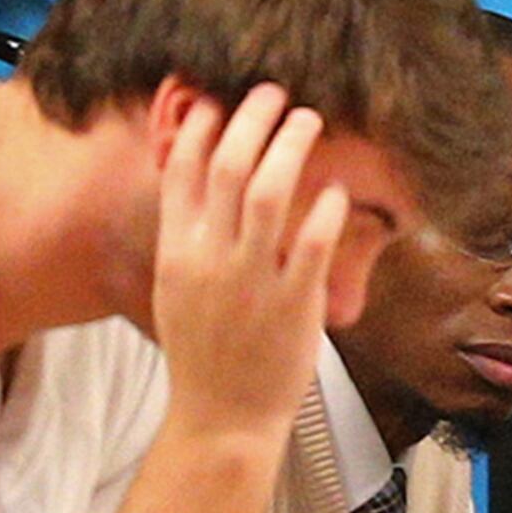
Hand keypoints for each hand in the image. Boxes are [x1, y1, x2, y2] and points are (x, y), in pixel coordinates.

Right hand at [152, 85, 352, 441]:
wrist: (221, 418)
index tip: (220, 98)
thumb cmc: (202, 353)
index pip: (181, 170)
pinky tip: (336, 191)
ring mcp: (251, 281)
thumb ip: (187, 238)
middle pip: (228, 167)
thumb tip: (200, 184)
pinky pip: (313, 240)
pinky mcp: (293, 304)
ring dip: (291, 145)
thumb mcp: (176, 290)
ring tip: (308, 120)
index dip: (202, 126)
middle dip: (252, 119)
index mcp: (177, 253)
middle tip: (274, 94)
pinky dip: (326, 208)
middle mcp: (210, 260)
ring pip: (270, 192)